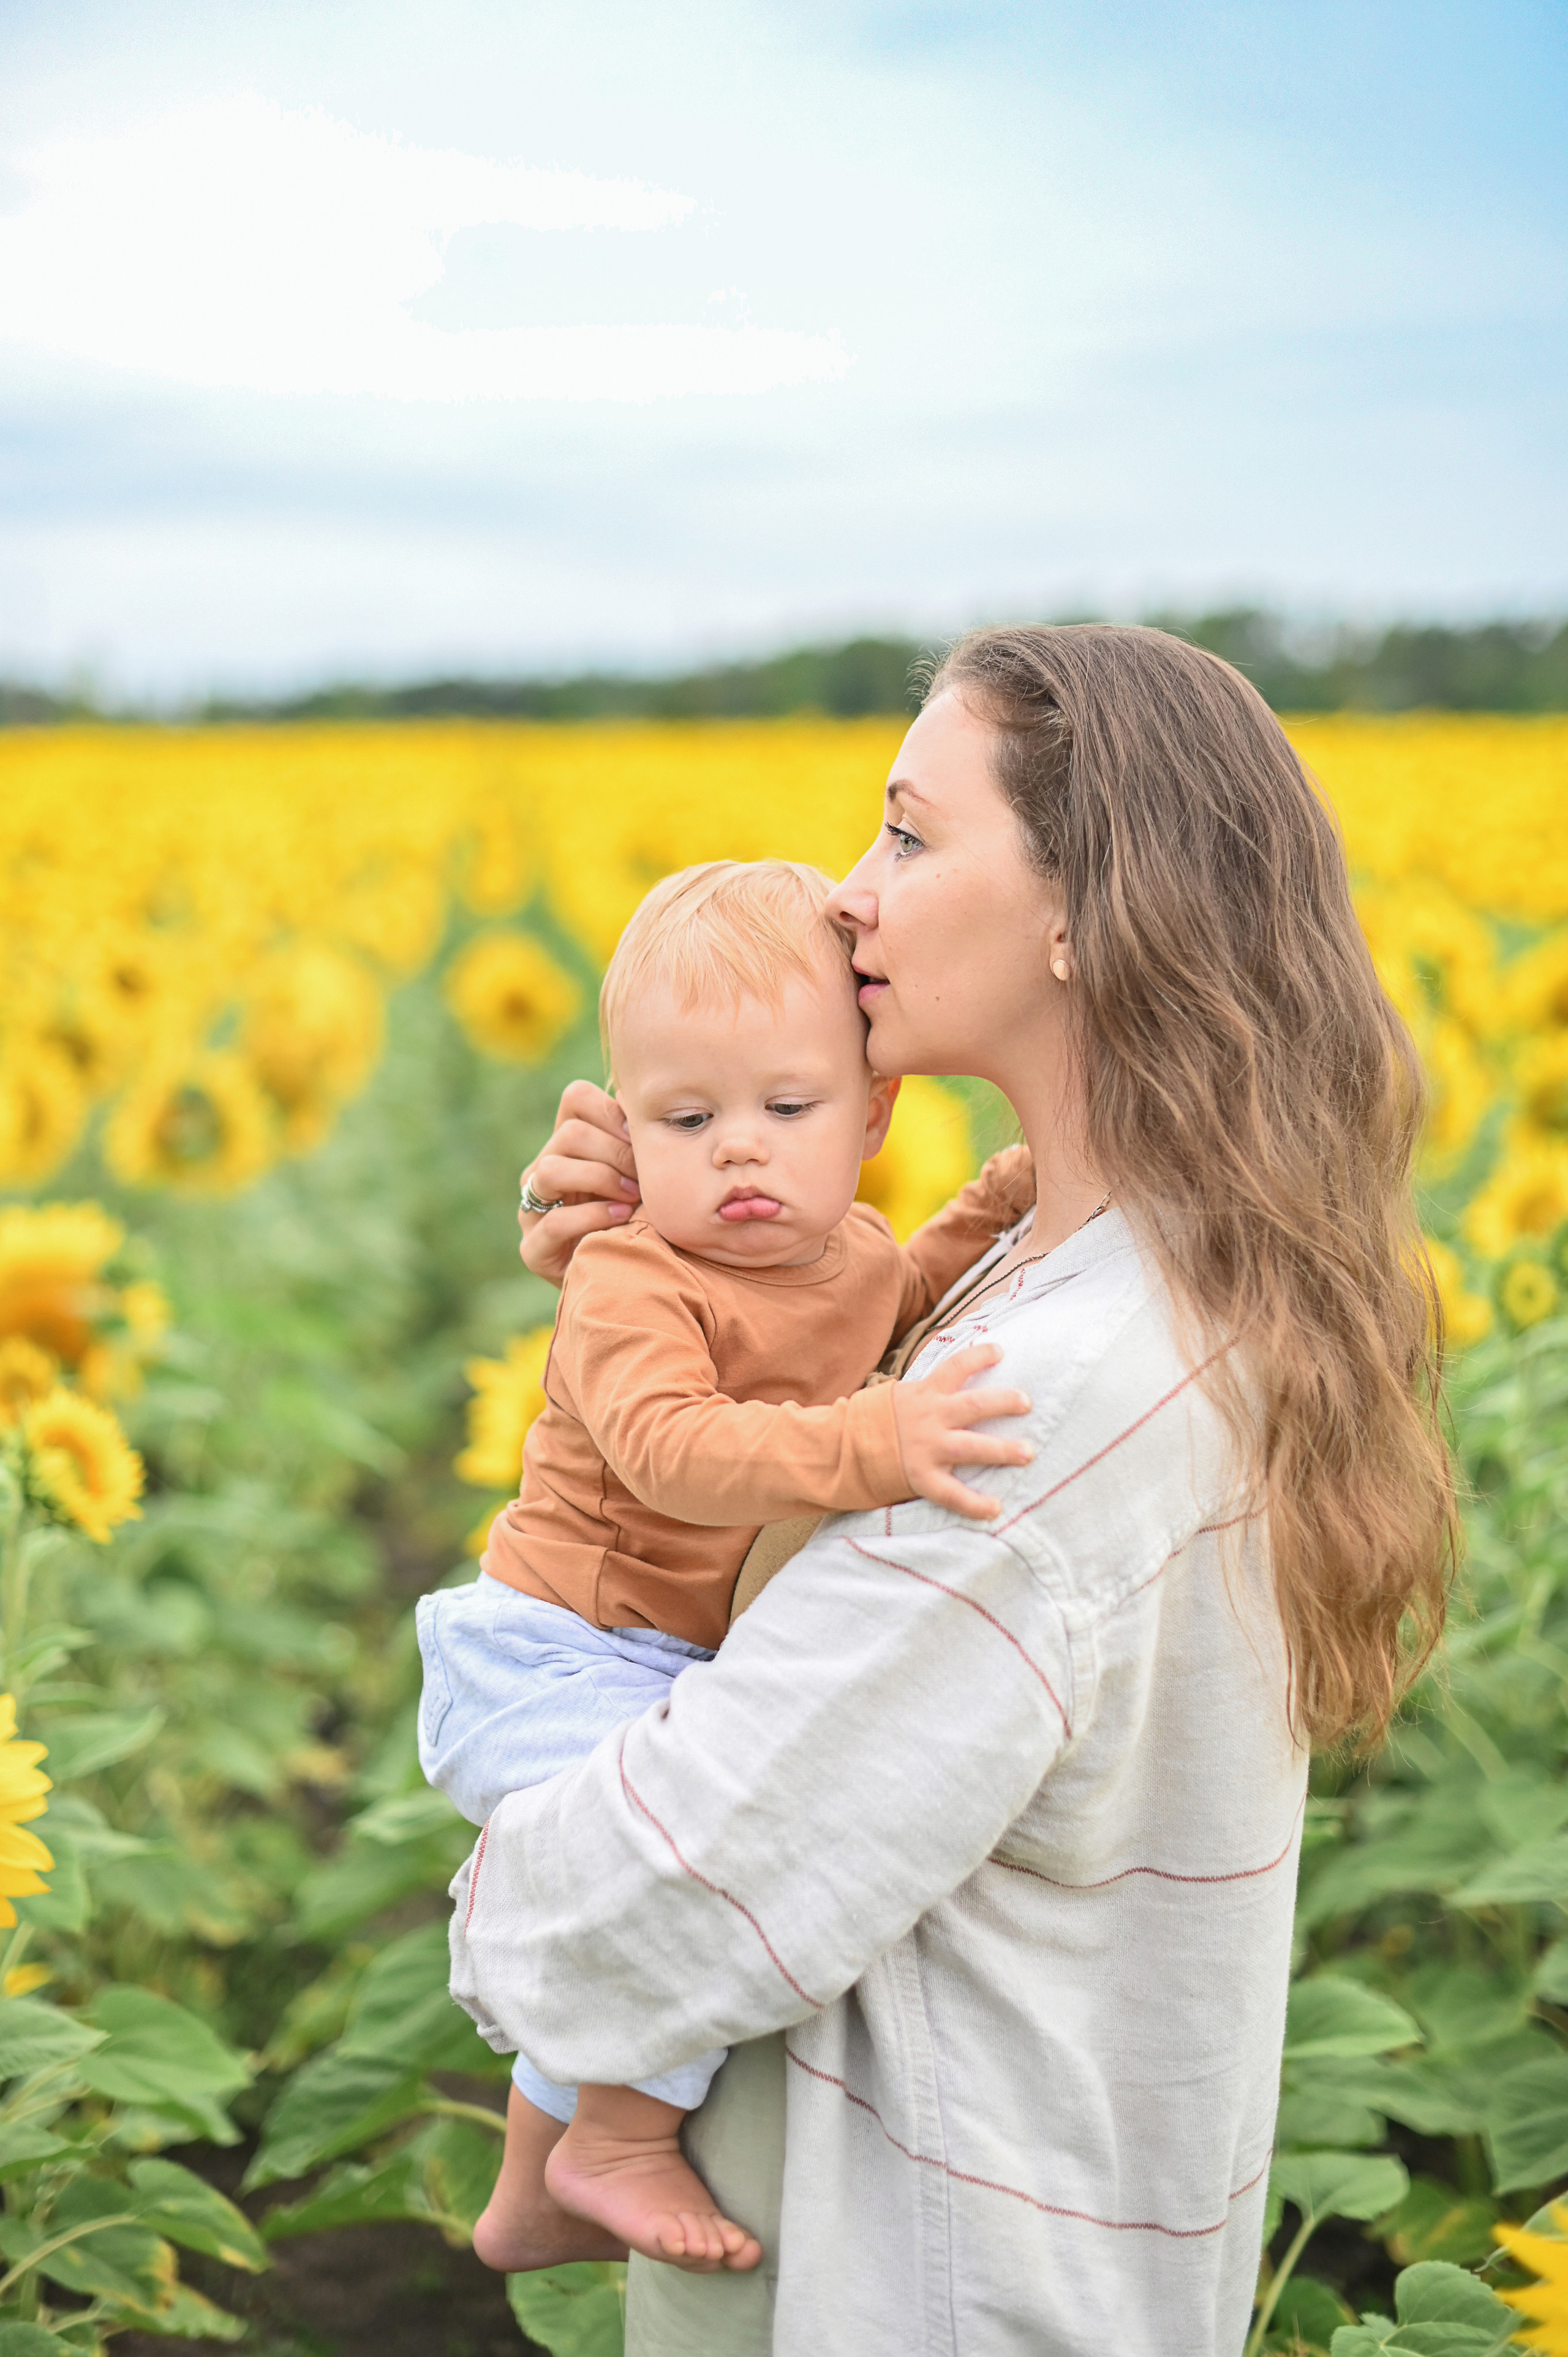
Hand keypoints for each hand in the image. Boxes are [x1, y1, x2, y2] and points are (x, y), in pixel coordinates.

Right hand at [520, 1080, 641, 1287]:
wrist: (624, 1286)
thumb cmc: (641, 1222)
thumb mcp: (644, 1177)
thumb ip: (642, 1145)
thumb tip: (656, 1107)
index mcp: (567, 1146)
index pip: (575, 1099)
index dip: (611, 1110)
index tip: (639, 1136)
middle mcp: (541, 1171)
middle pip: (570, 1134)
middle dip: (616, 1152)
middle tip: (644, 1175)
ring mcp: (532, 1209)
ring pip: (552, 1169)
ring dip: (602, 1179)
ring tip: (633, 1197)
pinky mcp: (533, 1248)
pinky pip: (556, 1220)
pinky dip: (594, 1215)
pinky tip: (622, 1219)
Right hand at [890, 1344, 1032, 1521]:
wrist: (844, 1449)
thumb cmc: (878, 1421)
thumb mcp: (901, 1396)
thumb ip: (929, 1392)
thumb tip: (958, 1379)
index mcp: (925, 1394)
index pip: (955, 1367)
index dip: (978, 1356)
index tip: (1000, 1351)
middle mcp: (930, 1418)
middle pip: (974, 1406)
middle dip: (1004, 1403)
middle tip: (1027, 1403)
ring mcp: (927, 1448)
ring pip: (971, 1447)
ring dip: (1002, 1450)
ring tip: (1027, 1453)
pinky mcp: (922, 1477)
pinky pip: (952, 1493)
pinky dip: (974, 1503)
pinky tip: (996, 1509)